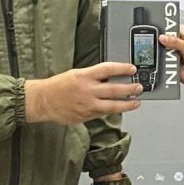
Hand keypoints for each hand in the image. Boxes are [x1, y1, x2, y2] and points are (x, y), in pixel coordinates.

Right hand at [25, 63, 142, 124]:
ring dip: (126, 104)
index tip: (132, 68)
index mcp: (84, 76)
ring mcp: (87, 105)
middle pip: (114, 89)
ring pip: (112, 105)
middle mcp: (87, 90)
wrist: (44, 101)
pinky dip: (112, 111)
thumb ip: (93, 76)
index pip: (107, 69)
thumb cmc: (58, 86)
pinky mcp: (86, 116)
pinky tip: (119, 109)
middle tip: (139, 88)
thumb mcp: (76, 74)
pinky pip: (103, 113)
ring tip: (135, 102)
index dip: (122, 68)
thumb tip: (110, 78)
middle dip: (129, 89)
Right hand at [159, 28, 183, 90]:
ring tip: (160, 56)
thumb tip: (162, 37)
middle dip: (162, 45)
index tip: (156, 32)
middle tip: (156, 45)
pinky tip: (161, 64)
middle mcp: (180, 47)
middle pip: (166, 43)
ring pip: (164, 55)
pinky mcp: (174, 67)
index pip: (172, 31)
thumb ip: (175, 42)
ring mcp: (177, 57)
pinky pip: (165, 65)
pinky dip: (163, 65)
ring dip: (163, 56)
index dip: (165, 32)